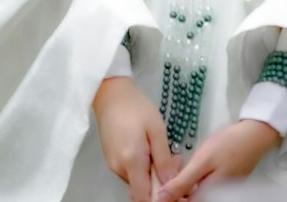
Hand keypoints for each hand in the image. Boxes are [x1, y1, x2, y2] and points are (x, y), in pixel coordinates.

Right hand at [92, 76, 180, 201]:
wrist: (112, 94)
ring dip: (151, 175)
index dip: (160, 198)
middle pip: (141, 190)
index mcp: (132, 161)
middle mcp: (119, 169)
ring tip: (163, 153)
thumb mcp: (156, 129)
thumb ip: (163, 159)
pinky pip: (130, 173)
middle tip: (174, 162)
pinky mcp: (111, 160)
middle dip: (159, 183)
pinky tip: (150, 150)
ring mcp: (113, 165)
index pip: (144, 197)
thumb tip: (171, 183)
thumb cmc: (136, 108)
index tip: (174, 187)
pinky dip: (142, 169)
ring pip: (136, 182)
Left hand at [154, 119, 280, 200]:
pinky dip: (192, 176)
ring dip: (182, 180)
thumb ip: (182, 182)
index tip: (161, 178)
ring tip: (179, 162)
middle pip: (186, 198)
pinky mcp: (220, 185)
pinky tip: (191, 163)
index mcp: (206, 197)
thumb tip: (161, 199)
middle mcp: (213, 198)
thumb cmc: (230, 146)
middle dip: (175, 185)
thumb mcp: (202, 161)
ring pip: (192, 192)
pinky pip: (200, 186)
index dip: (167, 193)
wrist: (254, 136)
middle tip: (172, 166)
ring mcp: (218, 193)